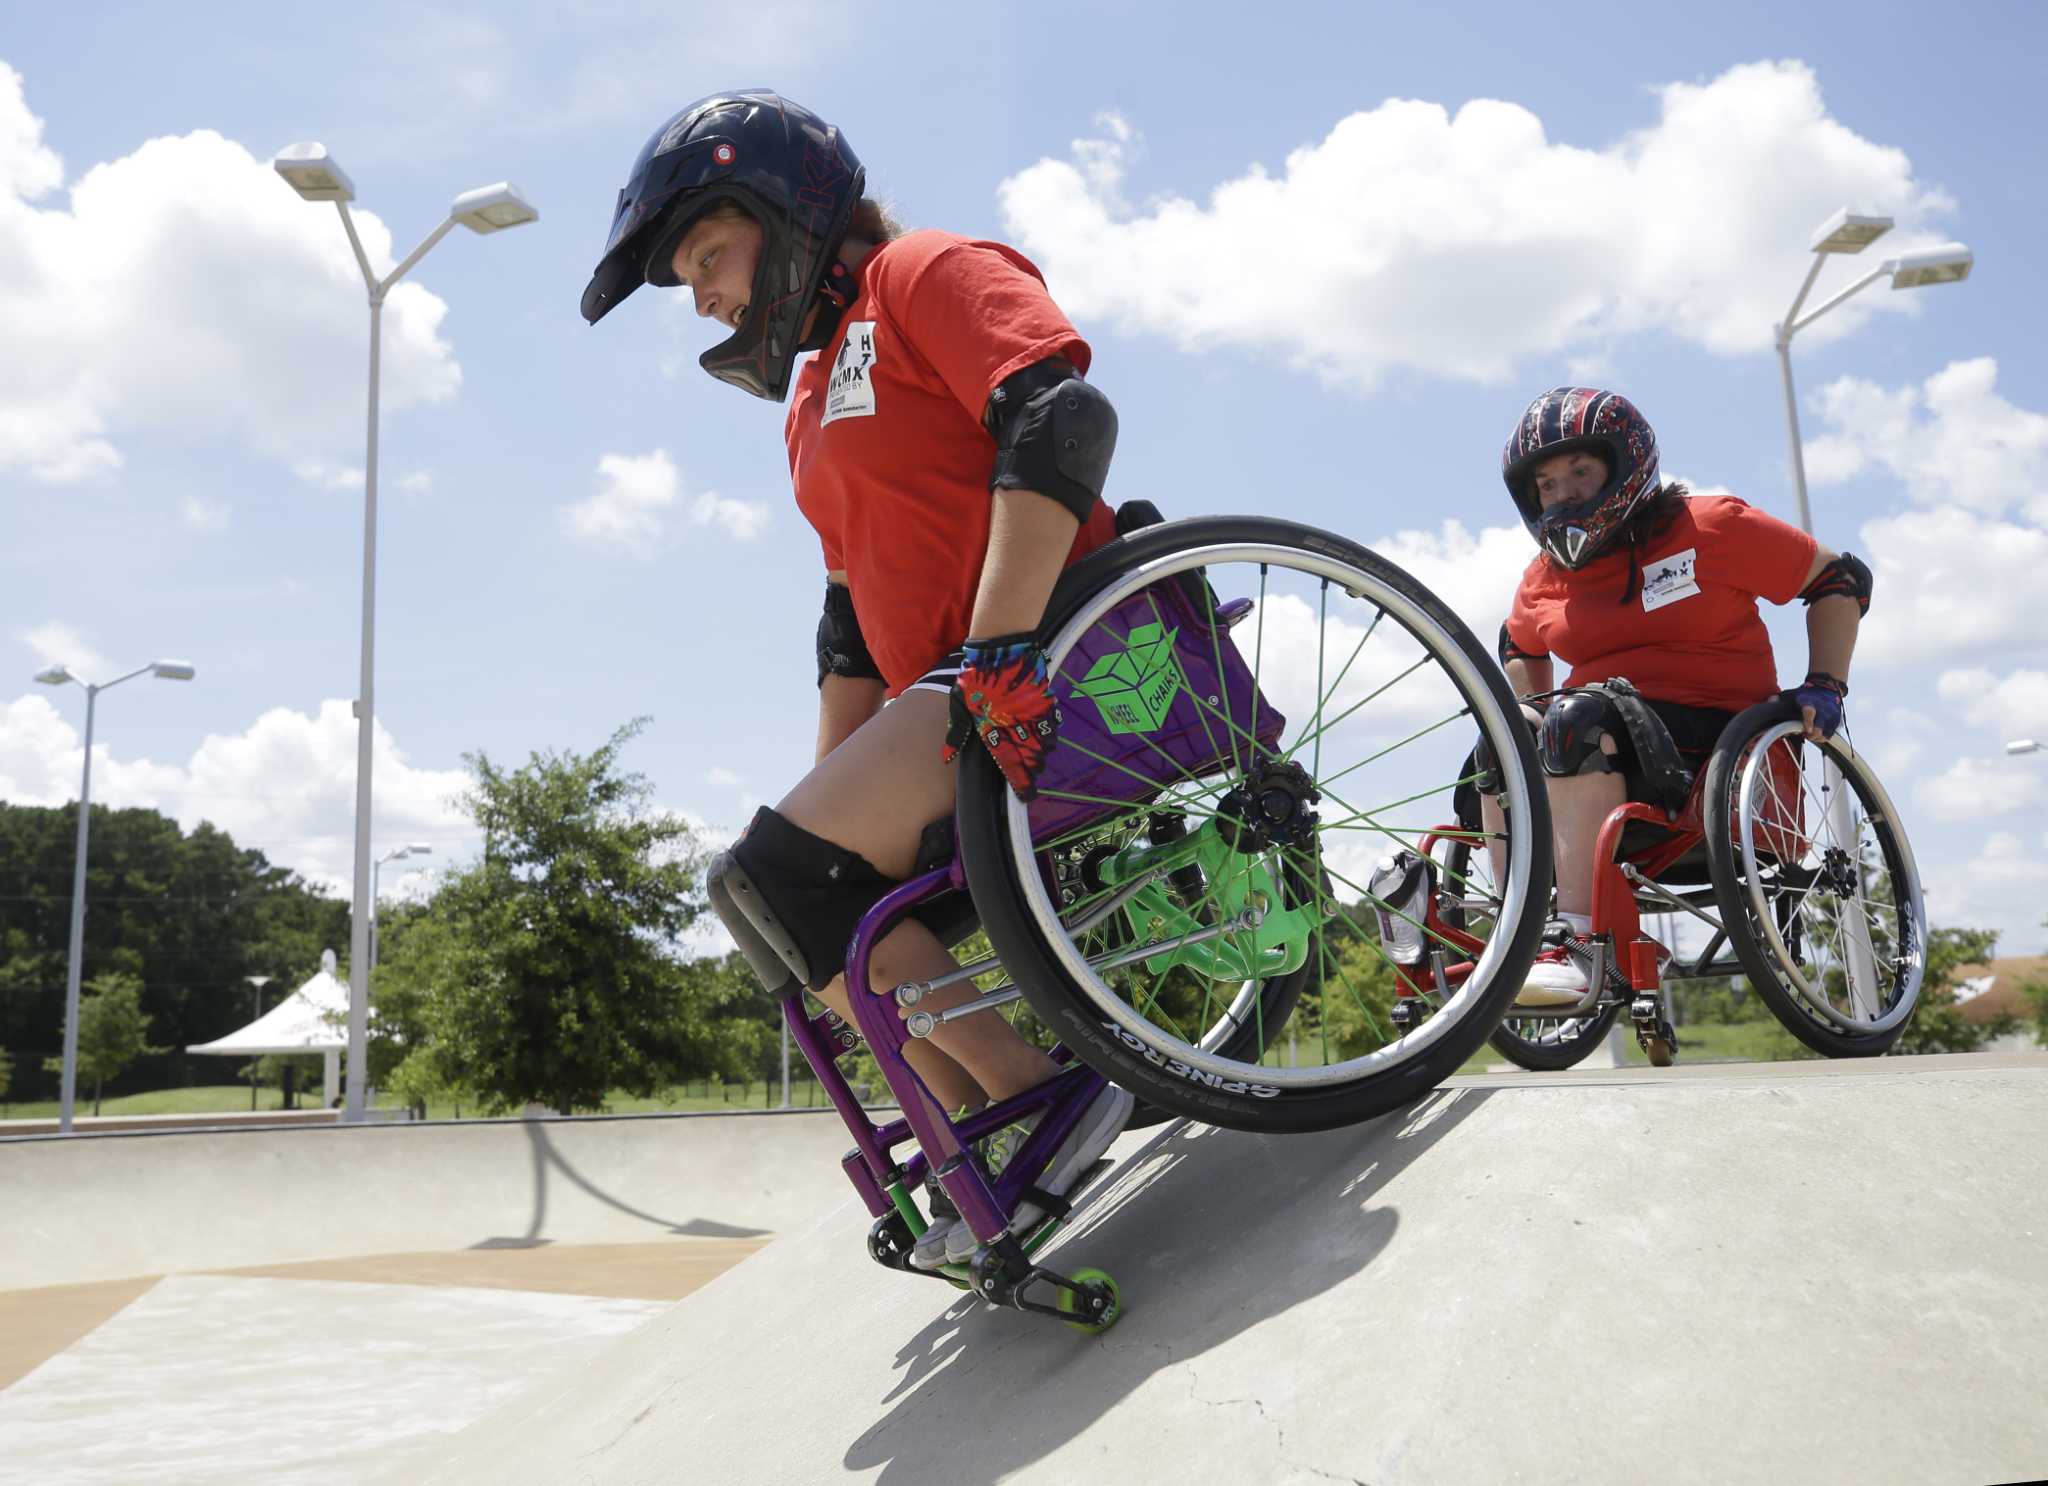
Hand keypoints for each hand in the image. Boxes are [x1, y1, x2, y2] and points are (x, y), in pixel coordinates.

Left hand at [941, 636, 1060, 798]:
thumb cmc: (975, 677)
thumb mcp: (960, 704)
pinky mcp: (1045, 703)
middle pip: (1031, 758)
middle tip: (1030, 775)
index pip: (1009, 763)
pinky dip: (1050, 734)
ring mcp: (1033, 715)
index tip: (1025, 795)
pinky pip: (1053, 725)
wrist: (1000, 649)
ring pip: (1045, 744)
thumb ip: (958, 732)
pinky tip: (1046, 737)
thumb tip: (948, 757)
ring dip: (1041, 754)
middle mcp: (1016, 726)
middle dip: (1032, 771)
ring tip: (1037, 758)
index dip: (1019, 782)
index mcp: (993, 729)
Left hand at [1784, 671, 1846, 741]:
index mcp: (1808, 701)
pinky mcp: (1835, 721)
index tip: (1807, 729)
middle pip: (1821, 726)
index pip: (1809, 711)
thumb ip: (1778, 699)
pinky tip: (1814, 734)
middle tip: (1805, 734)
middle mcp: (1822, 708)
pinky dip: (1822, 737)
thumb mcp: (1790, 693)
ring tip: (1808, 734)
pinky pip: (1830, 734)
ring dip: (1816, 737)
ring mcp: (1830, 715)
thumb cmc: (1804, 694)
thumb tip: (1769, 702)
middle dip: (1813, 734)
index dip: (1809, 721)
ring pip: (1826, 733)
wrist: (1826, 687)